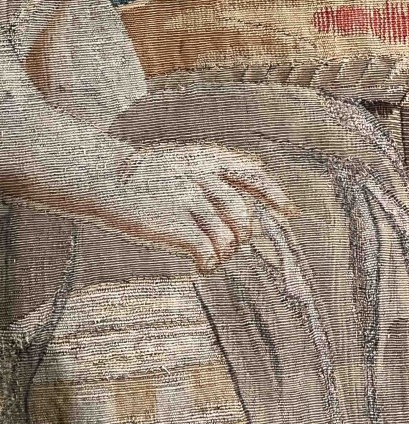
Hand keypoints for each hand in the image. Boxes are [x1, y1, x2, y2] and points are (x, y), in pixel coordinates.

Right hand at [96, 143, 291, 271]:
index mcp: (207, 158)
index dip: (274, 195)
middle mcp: (203, 177)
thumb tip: (247, 203)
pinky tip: (202, 265)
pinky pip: (207, 251)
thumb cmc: (143, 173)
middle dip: (242, 235)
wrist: (104, 177)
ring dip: (224, 253)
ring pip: (227, 237)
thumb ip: (213, 175)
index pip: (253, 175)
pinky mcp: (175, 224)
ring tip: (212, 257)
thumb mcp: (182, 159)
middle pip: (242, 214)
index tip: (289, 212)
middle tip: (231, 244)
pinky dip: (209, 263)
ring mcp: (189, 200)